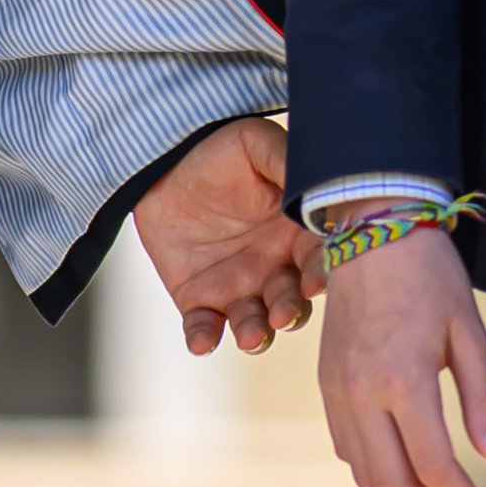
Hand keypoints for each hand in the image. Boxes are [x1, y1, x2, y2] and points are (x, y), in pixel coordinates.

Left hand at [130, 116, 313, 354]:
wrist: (165, 163)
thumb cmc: (220, 151)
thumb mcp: (256, 145)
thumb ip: (287, 163)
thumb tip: (318, 182)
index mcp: (298, 236)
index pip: (319, 261)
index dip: (320, 274)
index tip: (314, 282)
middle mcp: (276, 269)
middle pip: (293, 301)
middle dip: (290, 311)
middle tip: (283, 314)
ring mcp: (240, 288)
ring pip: (256, 323)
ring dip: (257, 333)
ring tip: (251, 335)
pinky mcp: (200, 300)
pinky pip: (205, 327)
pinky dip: (204, 338)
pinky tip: (202, 342)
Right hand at [313, 217, 485, 486]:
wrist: (371, 231)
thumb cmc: (430, 276)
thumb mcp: (471, 332)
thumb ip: (482, 398)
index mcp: (403, 381)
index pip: (434, 467)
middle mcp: (362, 394)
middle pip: (393, 484)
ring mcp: (337, 391)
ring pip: (364, 472)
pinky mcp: (327, 384)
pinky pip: (346, 447)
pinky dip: (375, 470)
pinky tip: (404, 466)